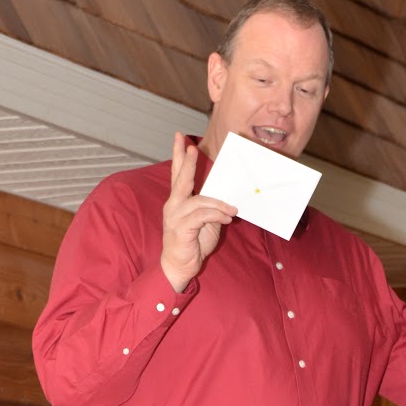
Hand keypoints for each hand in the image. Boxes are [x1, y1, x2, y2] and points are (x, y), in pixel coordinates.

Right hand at [160, 133, 236, 291]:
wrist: (179, 267)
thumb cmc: (192, 243)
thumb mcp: (205, 221)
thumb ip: (211, 207)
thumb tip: (228, 197)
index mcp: (178, 201)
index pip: (177, 174)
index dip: (178, 156)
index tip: (180, 137)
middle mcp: (173, 206)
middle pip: (180, 180)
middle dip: (187, 163)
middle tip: (192, 147)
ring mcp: (174, 217)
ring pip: (199, 201)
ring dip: (219, 204)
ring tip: (233, 211)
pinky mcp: (180, 229)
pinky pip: (201, 216)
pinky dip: (216, 215)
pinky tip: (227, 219)